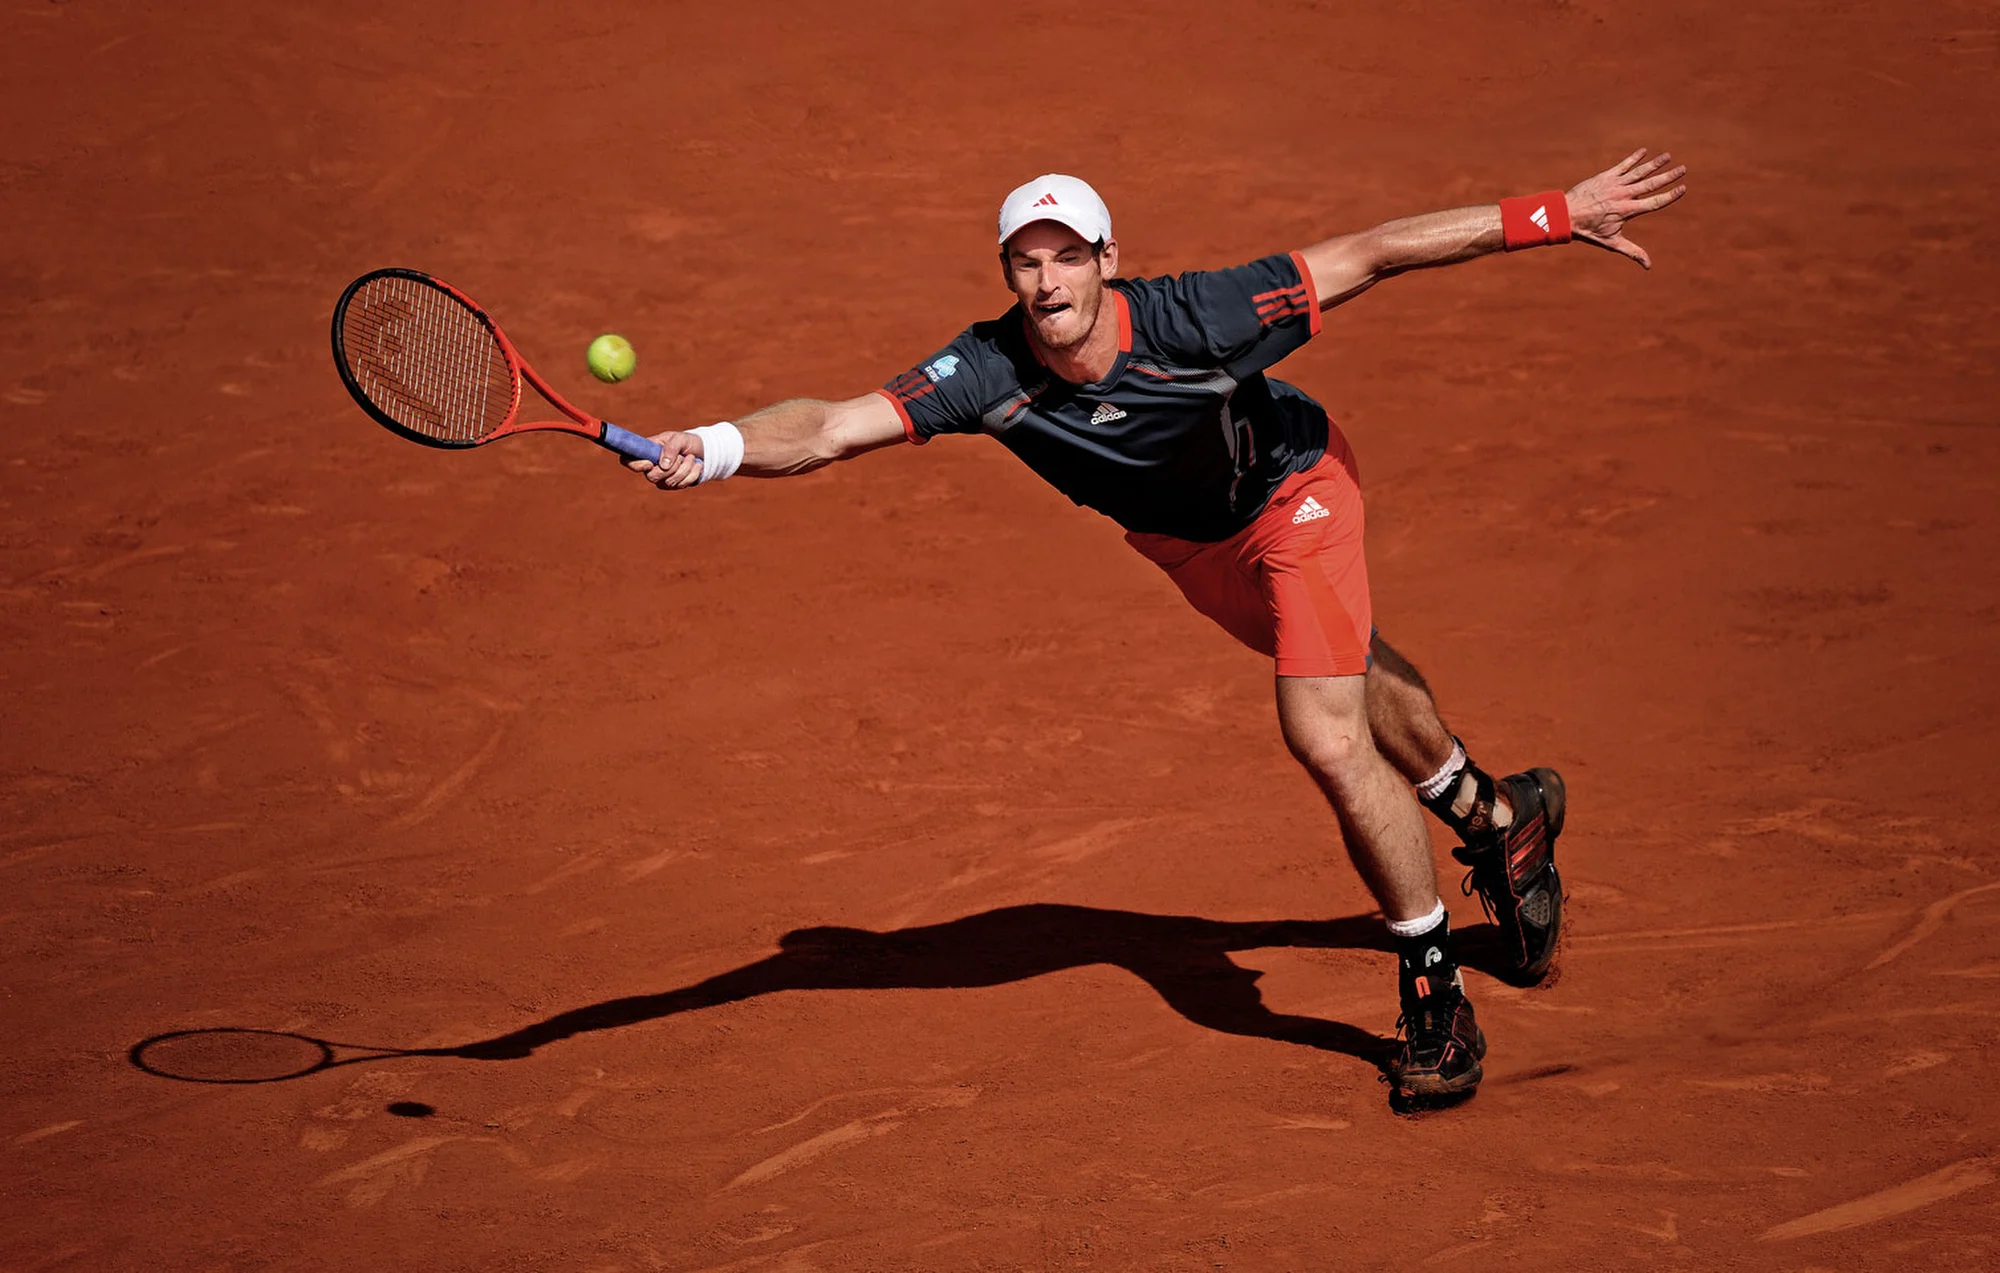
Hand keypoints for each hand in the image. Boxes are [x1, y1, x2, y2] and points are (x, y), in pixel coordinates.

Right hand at [622, 430, 704, 489]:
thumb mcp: (679, 439)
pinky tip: (696, 465)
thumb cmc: (685, 442)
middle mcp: (651, 468)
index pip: (628, 461)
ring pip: (669, 482)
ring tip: (691, 457)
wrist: (702, 450)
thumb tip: (663, 466)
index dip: (636, 465)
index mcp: (647, 452)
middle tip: (681, 456)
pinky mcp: (674, 485)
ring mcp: (662, 478)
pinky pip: (681, 485)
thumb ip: (671, 448)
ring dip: (685, 468)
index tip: (650, 463)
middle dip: (671, 467)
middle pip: (652, 477)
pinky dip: (692, 474)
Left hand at [1565, 149, 1687, 269]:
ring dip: (1655, 163)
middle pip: (1651, 184)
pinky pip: (1622, 165)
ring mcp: (1615, 184)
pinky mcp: (1605, 176)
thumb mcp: (1612, 243)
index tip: (1683, 188)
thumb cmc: (1589, 231)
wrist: (1565, 215)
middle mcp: (1623, 195)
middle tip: (1683, 168)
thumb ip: (1632, 251)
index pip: (1655, 202)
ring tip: (1668, 156)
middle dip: (1669, 176)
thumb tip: (1649, 266)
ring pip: (1639, 171)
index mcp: (1628, 210)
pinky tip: (1643, 151)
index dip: (1670, 195)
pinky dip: (1633, 158)